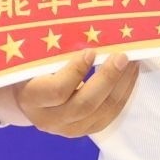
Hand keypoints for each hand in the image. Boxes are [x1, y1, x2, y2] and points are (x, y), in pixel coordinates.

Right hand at [13, 51, 139, 136]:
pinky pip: (108, 117)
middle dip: (107, 79)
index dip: (76, 72)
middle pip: (84, 105)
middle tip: (122, 57)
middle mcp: (48, 119)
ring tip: (132, 63)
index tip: (91, 51)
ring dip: (121, 87)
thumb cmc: (30, 68)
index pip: (57, 90)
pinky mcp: (83, 130)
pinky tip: (129, 77)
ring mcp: (66, 129)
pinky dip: (122, 96)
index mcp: (31, 97)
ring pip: (100, 113)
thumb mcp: (33, 58)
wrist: (28, 96)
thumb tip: (87, 29)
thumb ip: (54, 50)